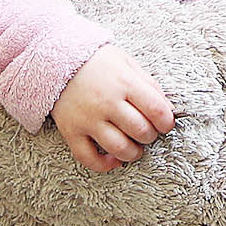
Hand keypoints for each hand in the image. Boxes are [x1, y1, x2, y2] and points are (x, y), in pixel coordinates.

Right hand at [52, 44, 175, 171]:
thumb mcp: (127, 63)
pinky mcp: (71, 131)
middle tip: (148, 133)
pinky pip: (89, 158)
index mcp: (124, 82)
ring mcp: (88, 118)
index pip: (156, 109)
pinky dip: (105, 165)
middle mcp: (106, 102)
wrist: (56, 60)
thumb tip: (168, 110)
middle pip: (140, 131)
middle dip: (150, 136)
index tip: (166, 124)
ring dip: (133, 153)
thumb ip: (149, 85)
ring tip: (135, 147)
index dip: (167, 122)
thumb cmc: (98, 62)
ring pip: (118, 148)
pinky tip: (114, 160)